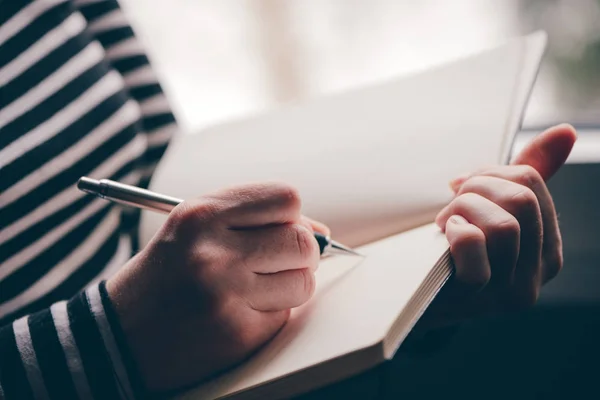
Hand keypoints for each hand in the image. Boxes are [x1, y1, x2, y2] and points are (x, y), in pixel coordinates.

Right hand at [106, 182, 327, 392]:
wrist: (118, 335)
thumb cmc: (164, 276)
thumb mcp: (193, 228)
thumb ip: (252, 219)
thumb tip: (319, 231)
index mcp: (201, 215)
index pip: (285, 199)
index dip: (291, 216)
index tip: (284, 229)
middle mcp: (214, 252)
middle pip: (302, 241)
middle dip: (299, 253)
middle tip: (277, 262)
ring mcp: (227, 295)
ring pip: (303, 281)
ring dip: (290, 285)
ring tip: (255, 288)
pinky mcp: (238, 333)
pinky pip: (285, 314)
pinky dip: (272, 312)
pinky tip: (240, 313)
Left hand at [421, 124, 576, 326]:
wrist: (415, 297)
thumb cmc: (455, 248)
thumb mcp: (492, 210)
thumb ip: (528, 175)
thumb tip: (566, 131)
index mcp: (548, 249)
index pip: (532, 182)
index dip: (490, 173)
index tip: (463, 186)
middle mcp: (538, 274)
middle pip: (520, 200)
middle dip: (476, 187)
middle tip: (452, 202)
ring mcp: (508, 291)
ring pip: (504, 224)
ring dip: (463, 210)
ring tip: (446, 221)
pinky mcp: (476, 298)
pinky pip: (473, 246)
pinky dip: (455, 230)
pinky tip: (445, 235)